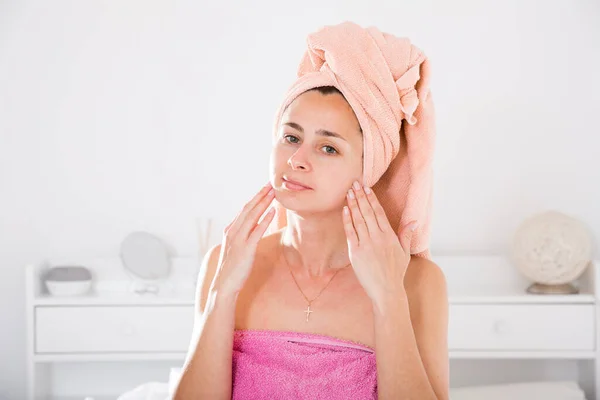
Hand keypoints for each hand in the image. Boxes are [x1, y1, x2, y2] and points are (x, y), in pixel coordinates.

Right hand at [210, 182, 275, 297]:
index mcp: (231, 230)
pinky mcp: (246, 249)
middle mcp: (233, 232)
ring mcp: (238, 240)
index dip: (255, 197)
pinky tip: (272, 211)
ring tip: (273, 192)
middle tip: (271, 183)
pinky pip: (256, 231)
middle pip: (248, 208)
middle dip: (260, 195)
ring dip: (263, 202)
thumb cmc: (232, 268)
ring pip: (252, 216)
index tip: (265, 188)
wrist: (224, 285)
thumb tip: (255, 226)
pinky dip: (264, 220)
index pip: (245, 209)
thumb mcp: (237, 248)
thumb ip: (244, 236)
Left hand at [342, 181, 416, 308]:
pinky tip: (345, 209)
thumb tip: (414, 220)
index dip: (372, 199)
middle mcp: (378, 237)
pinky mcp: (356, 252)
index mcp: (390, 236)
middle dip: (361, 197)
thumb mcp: (404, 252)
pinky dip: (347, 220)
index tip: (367, 188)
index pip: (379, 212)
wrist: (387, 290)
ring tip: (349, 192)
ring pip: (359, 220)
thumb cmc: (396, 273)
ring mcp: (366, 244)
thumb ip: (406, 235)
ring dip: (353, 204)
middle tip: (354, 183)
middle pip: (368, 212)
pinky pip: (350, 232)